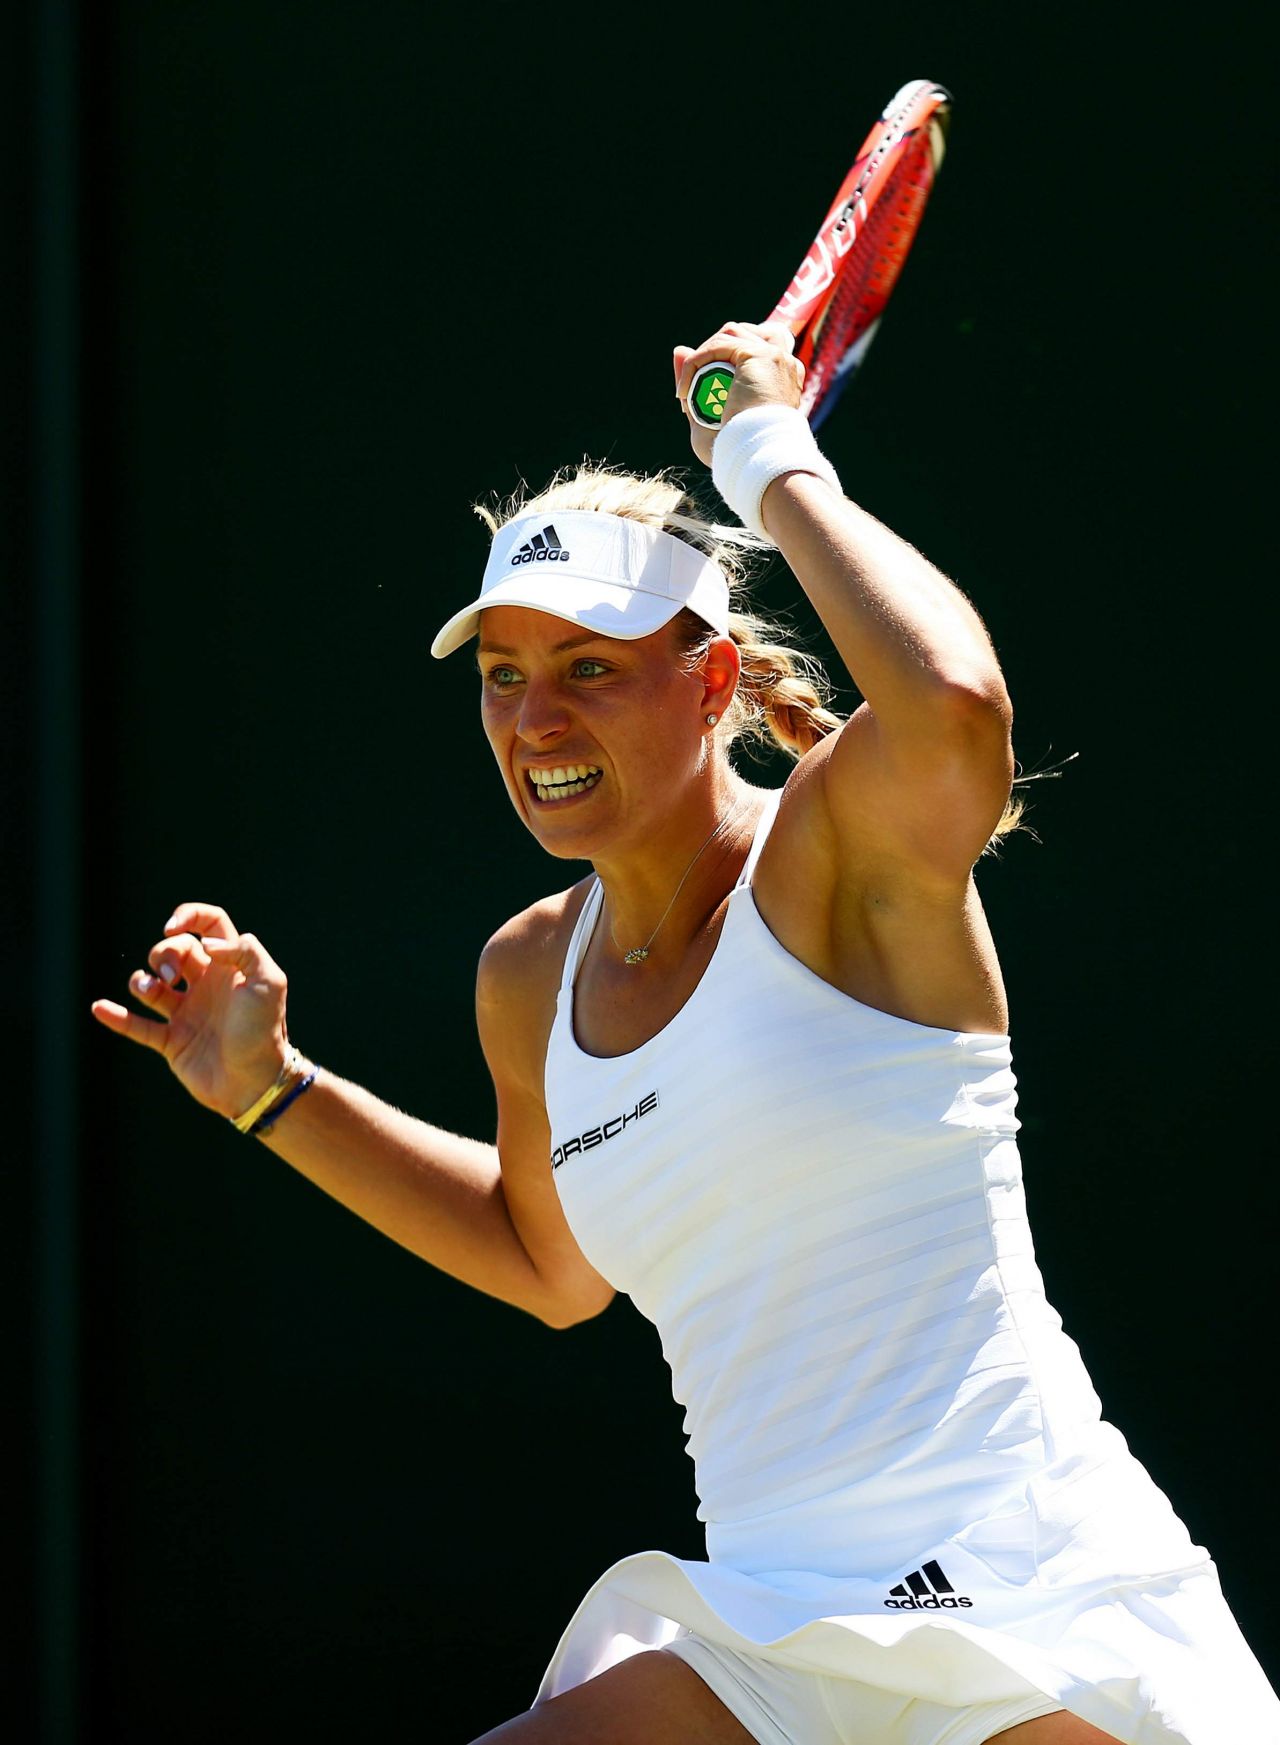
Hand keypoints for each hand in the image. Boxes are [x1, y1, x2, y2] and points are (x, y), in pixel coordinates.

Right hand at [90, 903, 291, 1119]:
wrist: (255, 1081)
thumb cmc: (264, 1031)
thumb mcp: (269, 983)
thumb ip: (245, 952)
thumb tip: (207, 943)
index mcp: (230, 967)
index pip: (209, 924)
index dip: (189, 916)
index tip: (172, 927)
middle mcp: (206, 986)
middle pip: (175, 950)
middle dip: (164, 953)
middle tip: (172, 975)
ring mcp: (187, 1013)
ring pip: (152, 985)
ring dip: (141, 981)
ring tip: (150, 990)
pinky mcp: (172, 1042)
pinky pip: (137, 1026)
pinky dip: (117, 1017)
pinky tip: (99, 1007)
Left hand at [673, 321, 804, 465]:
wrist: (755, 459)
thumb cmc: (739, 451)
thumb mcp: (710, 415)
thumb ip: (696, 383)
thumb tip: (678, 349)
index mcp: (782, 377)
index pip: (754, 344)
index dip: (725, 356)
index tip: (703, 385)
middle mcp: (782, 362)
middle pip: (741, 333)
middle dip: (710, 353)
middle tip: (693, 387)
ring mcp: (773, 355)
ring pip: (728, 335)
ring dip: (701, 358)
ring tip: (688, 390)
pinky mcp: (758, 355)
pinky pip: (717, 346)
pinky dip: (694, 364)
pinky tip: (684, 391)